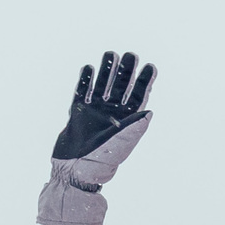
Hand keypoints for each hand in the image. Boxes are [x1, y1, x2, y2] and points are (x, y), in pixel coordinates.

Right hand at [38, 50, 155, 224]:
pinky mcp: (77, 114)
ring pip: (101, 87)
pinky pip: (81, 93)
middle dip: (126, 72)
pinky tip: (89, 68)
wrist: (74, 171)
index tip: (151, 66)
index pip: (137, 98)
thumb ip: (135, 126)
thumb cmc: (101, 160)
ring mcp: (93, 114)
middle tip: (131, 54)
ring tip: (111, 54)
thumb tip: (150, 111)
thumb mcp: (122, 142)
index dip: (144, 82)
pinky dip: (85, 81)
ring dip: (106, 71)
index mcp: (125, 123)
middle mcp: (110, 116)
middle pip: (120, 88)